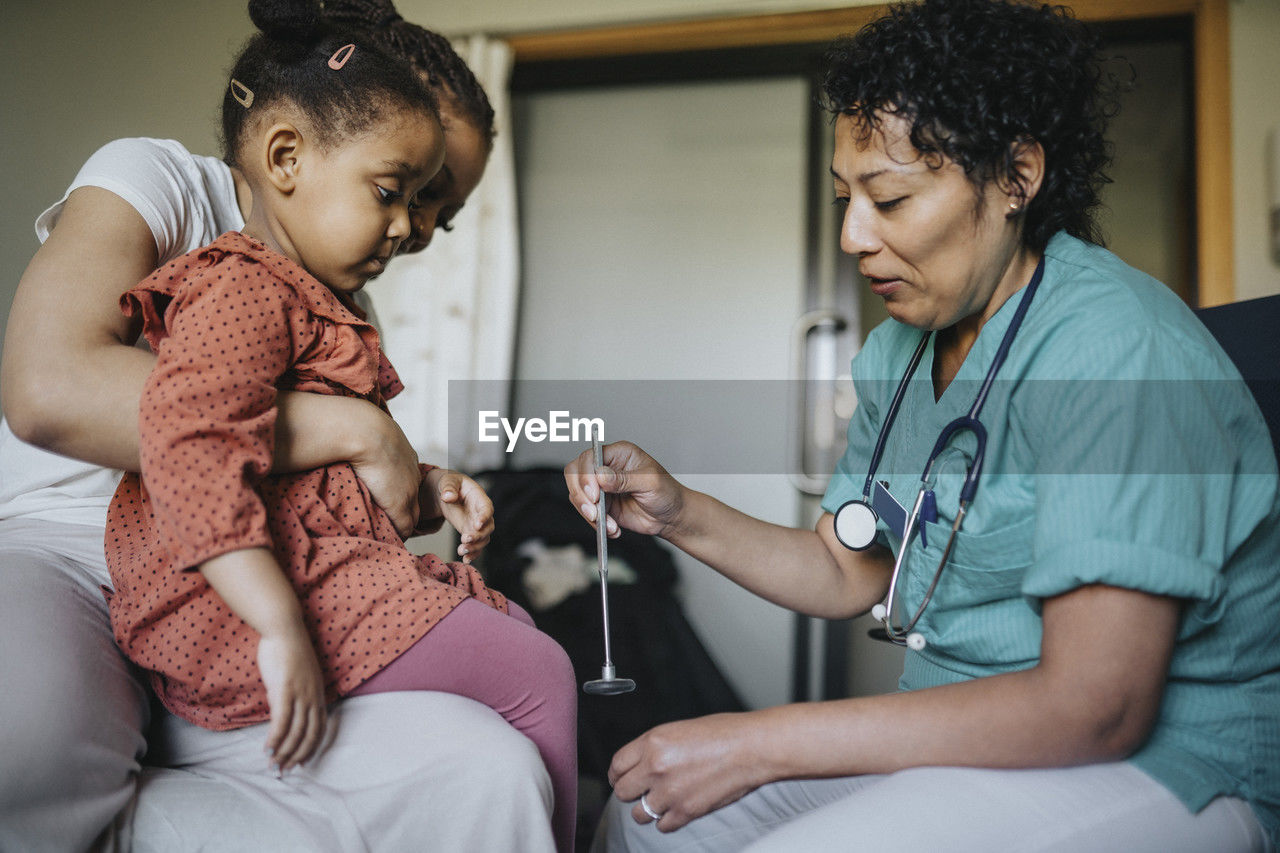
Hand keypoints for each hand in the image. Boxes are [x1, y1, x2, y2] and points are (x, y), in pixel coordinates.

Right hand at [257, 626, 326, 771]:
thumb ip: (295, 695)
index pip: (320, 728)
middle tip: (283, 770)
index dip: (311, 748)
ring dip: (284, 751)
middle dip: (296, 756)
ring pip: (295, 731)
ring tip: (273, 765)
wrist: (284, 629)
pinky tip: (267, 748)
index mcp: (319, 693)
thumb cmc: (288, 650)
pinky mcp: (285, 689)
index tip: (300, 763)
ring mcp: (301, 693)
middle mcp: (314, 695)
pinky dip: (276, 737)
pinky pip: (282, 720)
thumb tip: (284, 713)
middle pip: (309, 734)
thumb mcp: (298, 676)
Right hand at [347, 405, 421, 537]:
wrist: (365, 433)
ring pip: (412, 516)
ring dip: (400, 525)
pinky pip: (404, 527)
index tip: (386, 502)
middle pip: (415, 503)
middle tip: (390, 525)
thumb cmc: (358, 428)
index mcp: (405, 457)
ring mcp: (408, 491)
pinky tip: (386, 539)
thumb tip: (347, 442)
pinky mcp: (399, 504)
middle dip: (405, 513)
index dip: (398, 494)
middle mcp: (412, 475)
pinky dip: (397, 535)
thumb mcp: (369, 433)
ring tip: (387, 534)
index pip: (409, 483)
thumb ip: (367, 442)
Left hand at [423, 468, 493, 562]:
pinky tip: (465, 560)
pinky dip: (473, 554)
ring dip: (475, 547)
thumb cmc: (450, 483)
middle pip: (488, 527)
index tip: (477, 525)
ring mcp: (476, 524)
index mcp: (479, 498)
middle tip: (465, 539)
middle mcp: (481, 513)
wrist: (447, 491)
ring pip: (483, 539)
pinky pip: (476, 545)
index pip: (487, 508)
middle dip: (478, 536)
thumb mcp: (448, 481)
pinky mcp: (470, 532)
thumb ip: (448, 488)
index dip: (484, 517)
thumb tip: (448, 497)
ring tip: (461, 551)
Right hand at [563, 441, 685, 539]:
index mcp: (619, 453)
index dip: (586, 475)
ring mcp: (602, 487)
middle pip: (575, 473)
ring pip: (577, 495)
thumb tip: (601, 476)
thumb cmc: (667, 492)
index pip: (589, 457)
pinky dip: (596, 523)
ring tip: (607, 524)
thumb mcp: (649, 483)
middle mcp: (607, 467)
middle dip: (581, 495)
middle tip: (593, 511)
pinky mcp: (602, 505)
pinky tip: (612, 528)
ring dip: (588, 512)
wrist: (672, 516)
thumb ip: (624, 479)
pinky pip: (587, 513)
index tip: (594, 494)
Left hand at [608, 712, 768, 831]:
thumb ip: (654, 747)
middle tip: (641, 789)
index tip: (622, 778)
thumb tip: (640, 762)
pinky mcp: (686, 811)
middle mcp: (656, 767)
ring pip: (639, 813)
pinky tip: (676, 808)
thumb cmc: (723, 733)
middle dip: (630, 791)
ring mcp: (670, 792)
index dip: (618, 774)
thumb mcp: (678, 729)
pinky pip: (662, 825)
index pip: (617, 765)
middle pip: (622, 791)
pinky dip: (667, 820)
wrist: (751, 748)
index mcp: (652, 742)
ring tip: (660, 800)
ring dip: (647, 808)